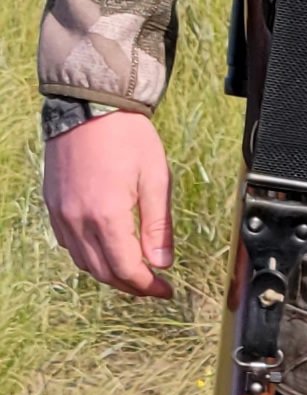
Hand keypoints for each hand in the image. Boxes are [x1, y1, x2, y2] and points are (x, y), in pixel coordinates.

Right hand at [42, 112, 174, 297]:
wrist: (90, 104)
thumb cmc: (127, 136)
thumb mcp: (156, 179)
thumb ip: (158, 226)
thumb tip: (161, 264)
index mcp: (106, 215)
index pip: (126, 269)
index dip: (147, 287)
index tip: (165, 290)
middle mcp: (77, 219)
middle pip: (102, 271)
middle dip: (129, 285)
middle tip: (152, 286)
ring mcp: (61, 212)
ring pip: (83, 261)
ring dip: (108, 273)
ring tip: (132, 271)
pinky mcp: (53, 203)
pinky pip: (68, 242)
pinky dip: (88, 255)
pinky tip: (104, 249)